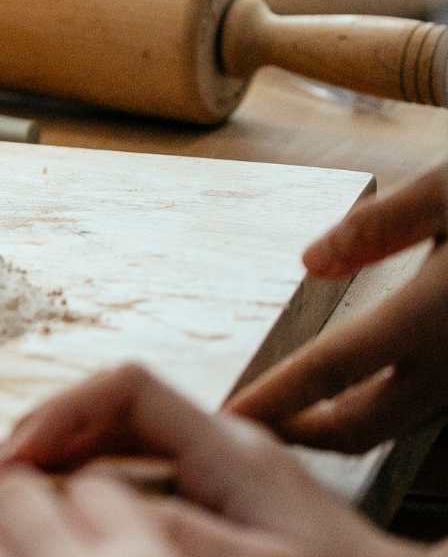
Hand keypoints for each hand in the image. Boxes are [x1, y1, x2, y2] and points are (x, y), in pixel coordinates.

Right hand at [0, 363, 407, 556]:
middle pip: (117, 403)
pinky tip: (74, 501)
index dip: (61, 413)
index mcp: (230, 449)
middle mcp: (227, 442)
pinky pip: (146, 461)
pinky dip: (97, 473)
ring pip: (127, 431)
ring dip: (68, 450)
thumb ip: (182, 533)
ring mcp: (229, 463)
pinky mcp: (232, 491)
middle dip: (51, 428)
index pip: (126, 388)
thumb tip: (96, 503)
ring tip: (21, 481)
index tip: (15, 457)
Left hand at [227, 170, 447, 450]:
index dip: (276, 397)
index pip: (333, 369)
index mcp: (433, 314)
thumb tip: (310, 262)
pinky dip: (387, 410)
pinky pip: (432, 407)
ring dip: (345, 427)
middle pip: (364, 424)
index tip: (231, 414)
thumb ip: (379, 226)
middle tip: (251, 423)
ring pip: (401, 424)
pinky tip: (363, 389)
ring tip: (292, 414)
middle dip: (303, 432)